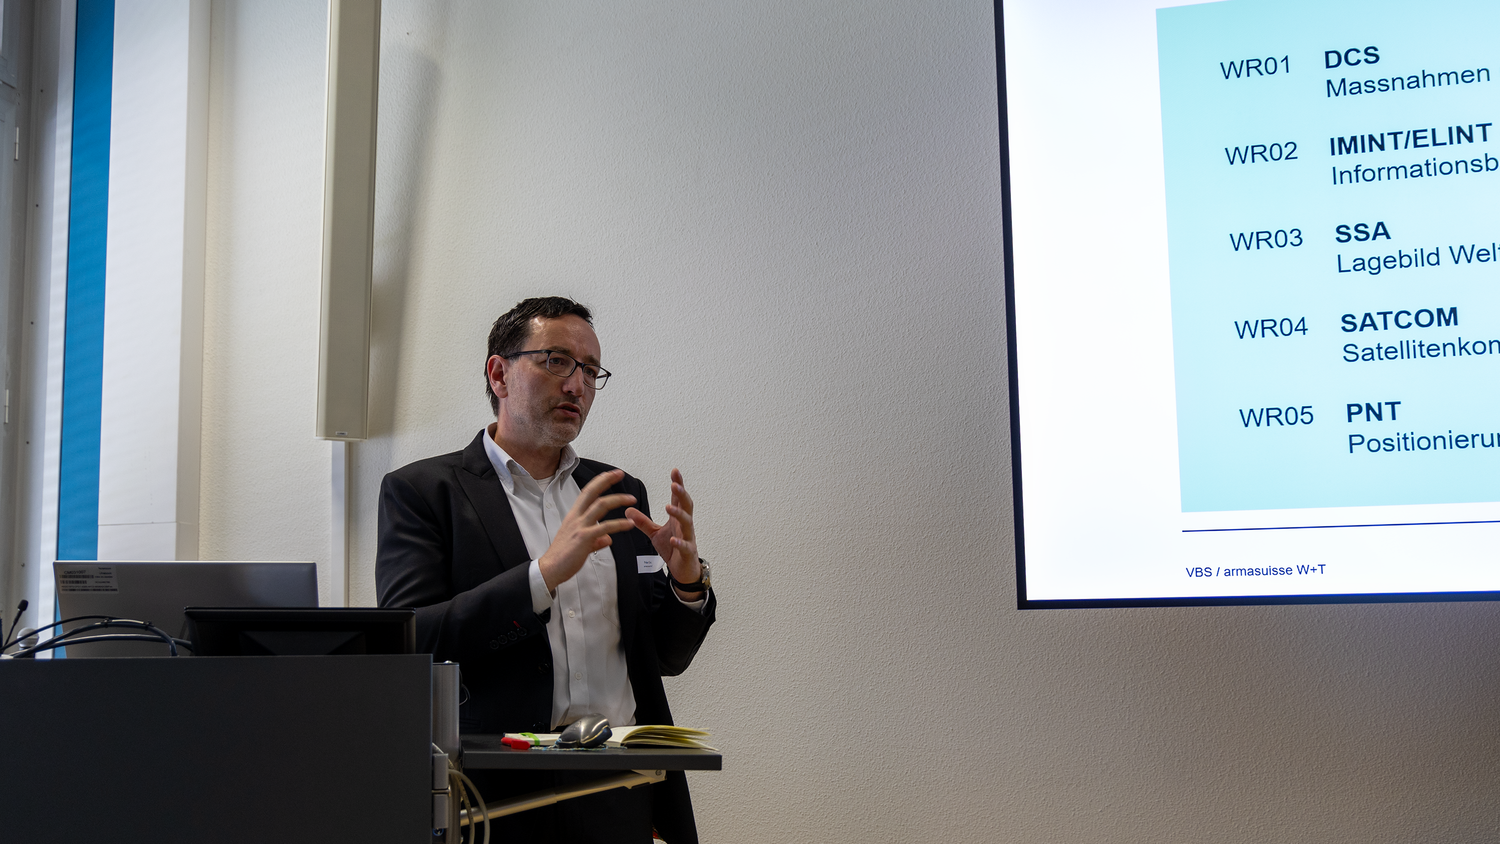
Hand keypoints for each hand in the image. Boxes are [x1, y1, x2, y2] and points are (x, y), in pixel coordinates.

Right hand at [537, 470, 636, 591]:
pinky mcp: (584, 538)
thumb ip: (596, 539)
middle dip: (606, 480)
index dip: (598, 482)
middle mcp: (576, 518)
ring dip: (618, 500)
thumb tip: (607, 539)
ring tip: (632, 499)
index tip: (610, 475)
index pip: (586, 493)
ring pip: (600, 505)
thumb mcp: (580, 544)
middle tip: (619, 474)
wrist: (550, 569)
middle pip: (591, 492)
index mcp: (573, 516)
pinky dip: (619, 524)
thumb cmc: (563, 557)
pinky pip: (605, 527)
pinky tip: (629, 524)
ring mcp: (580, 526)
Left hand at [626, 469, 701, 597]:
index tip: (674, 471)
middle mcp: (685, 526)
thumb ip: (643, 522)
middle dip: (682, 494)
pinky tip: (674, 540)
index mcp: (677, 519)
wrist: (683, 570)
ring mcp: (688, 538)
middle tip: (675, 484)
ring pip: (687, 523)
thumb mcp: (655, 533)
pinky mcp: (688, 553)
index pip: (678, 498)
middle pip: (687, 506)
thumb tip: (628, 510)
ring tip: (668, 507)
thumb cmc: (672, 549)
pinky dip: (680, 543)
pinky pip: (685, 547)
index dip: (677, 484)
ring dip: (679, 514)